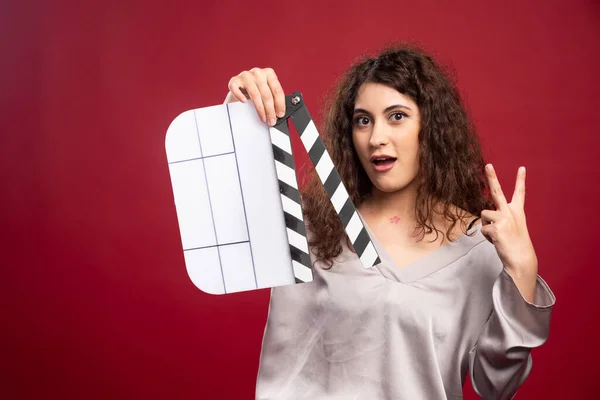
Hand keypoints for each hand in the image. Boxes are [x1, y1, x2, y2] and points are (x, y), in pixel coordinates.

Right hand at [224, 67, 285, 125]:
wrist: (240, 90)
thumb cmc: (256, 92)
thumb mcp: (267, 93)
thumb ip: (273, 99)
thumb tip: (279, 113)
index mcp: (269, 73)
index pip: (277, 90)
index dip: (280, 104)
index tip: (280, 114)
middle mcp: (258, 72)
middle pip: (266, 94)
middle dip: (270, 110)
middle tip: (271, 120)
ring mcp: (246, 75)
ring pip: (255, 94)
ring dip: (260, 109)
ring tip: (263, 118)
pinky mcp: (234, 80)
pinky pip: (236, 89)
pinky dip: (240, 96)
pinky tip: (244, 102)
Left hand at [481, 164, 537, 282]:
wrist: (521, 259)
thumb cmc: (515, 245)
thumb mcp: (512, 228)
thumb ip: (501, 219)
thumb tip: (486, 217)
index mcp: (517, 212)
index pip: (520, 193)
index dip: (520, 180)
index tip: (522, 168)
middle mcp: (511, 212)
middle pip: (498, 191)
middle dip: (492, 177)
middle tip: (488, 165)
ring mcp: (504, 218)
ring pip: (484, 215)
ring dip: (486, 226)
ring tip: (497, 236)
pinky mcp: (496, 227)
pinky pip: (483, 229)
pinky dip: (487, 237)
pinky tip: (497, 241)